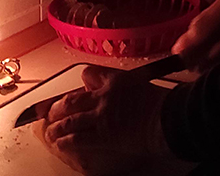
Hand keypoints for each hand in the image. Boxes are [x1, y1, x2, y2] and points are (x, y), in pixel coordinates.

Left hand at [44, 65, 171, 174]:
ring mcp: (101, 116)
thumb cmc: (163, 103)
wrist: (169, 119)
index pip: (89, 75)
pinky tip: (60, 143)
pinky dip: (65, 141)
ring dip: (56, 127)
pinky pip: (76, 138)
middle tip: (50, 113)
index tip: (76, 88)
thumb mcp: (143, 82)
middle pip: (71, 101)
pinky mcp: (102, 135)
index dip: (79, 83)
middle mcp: (104, 96)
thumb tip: (113, 86)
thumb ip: (124, 82)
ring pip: (69, 120)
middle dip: (56, 108)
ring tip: (51, 131)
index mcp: (115, 80)